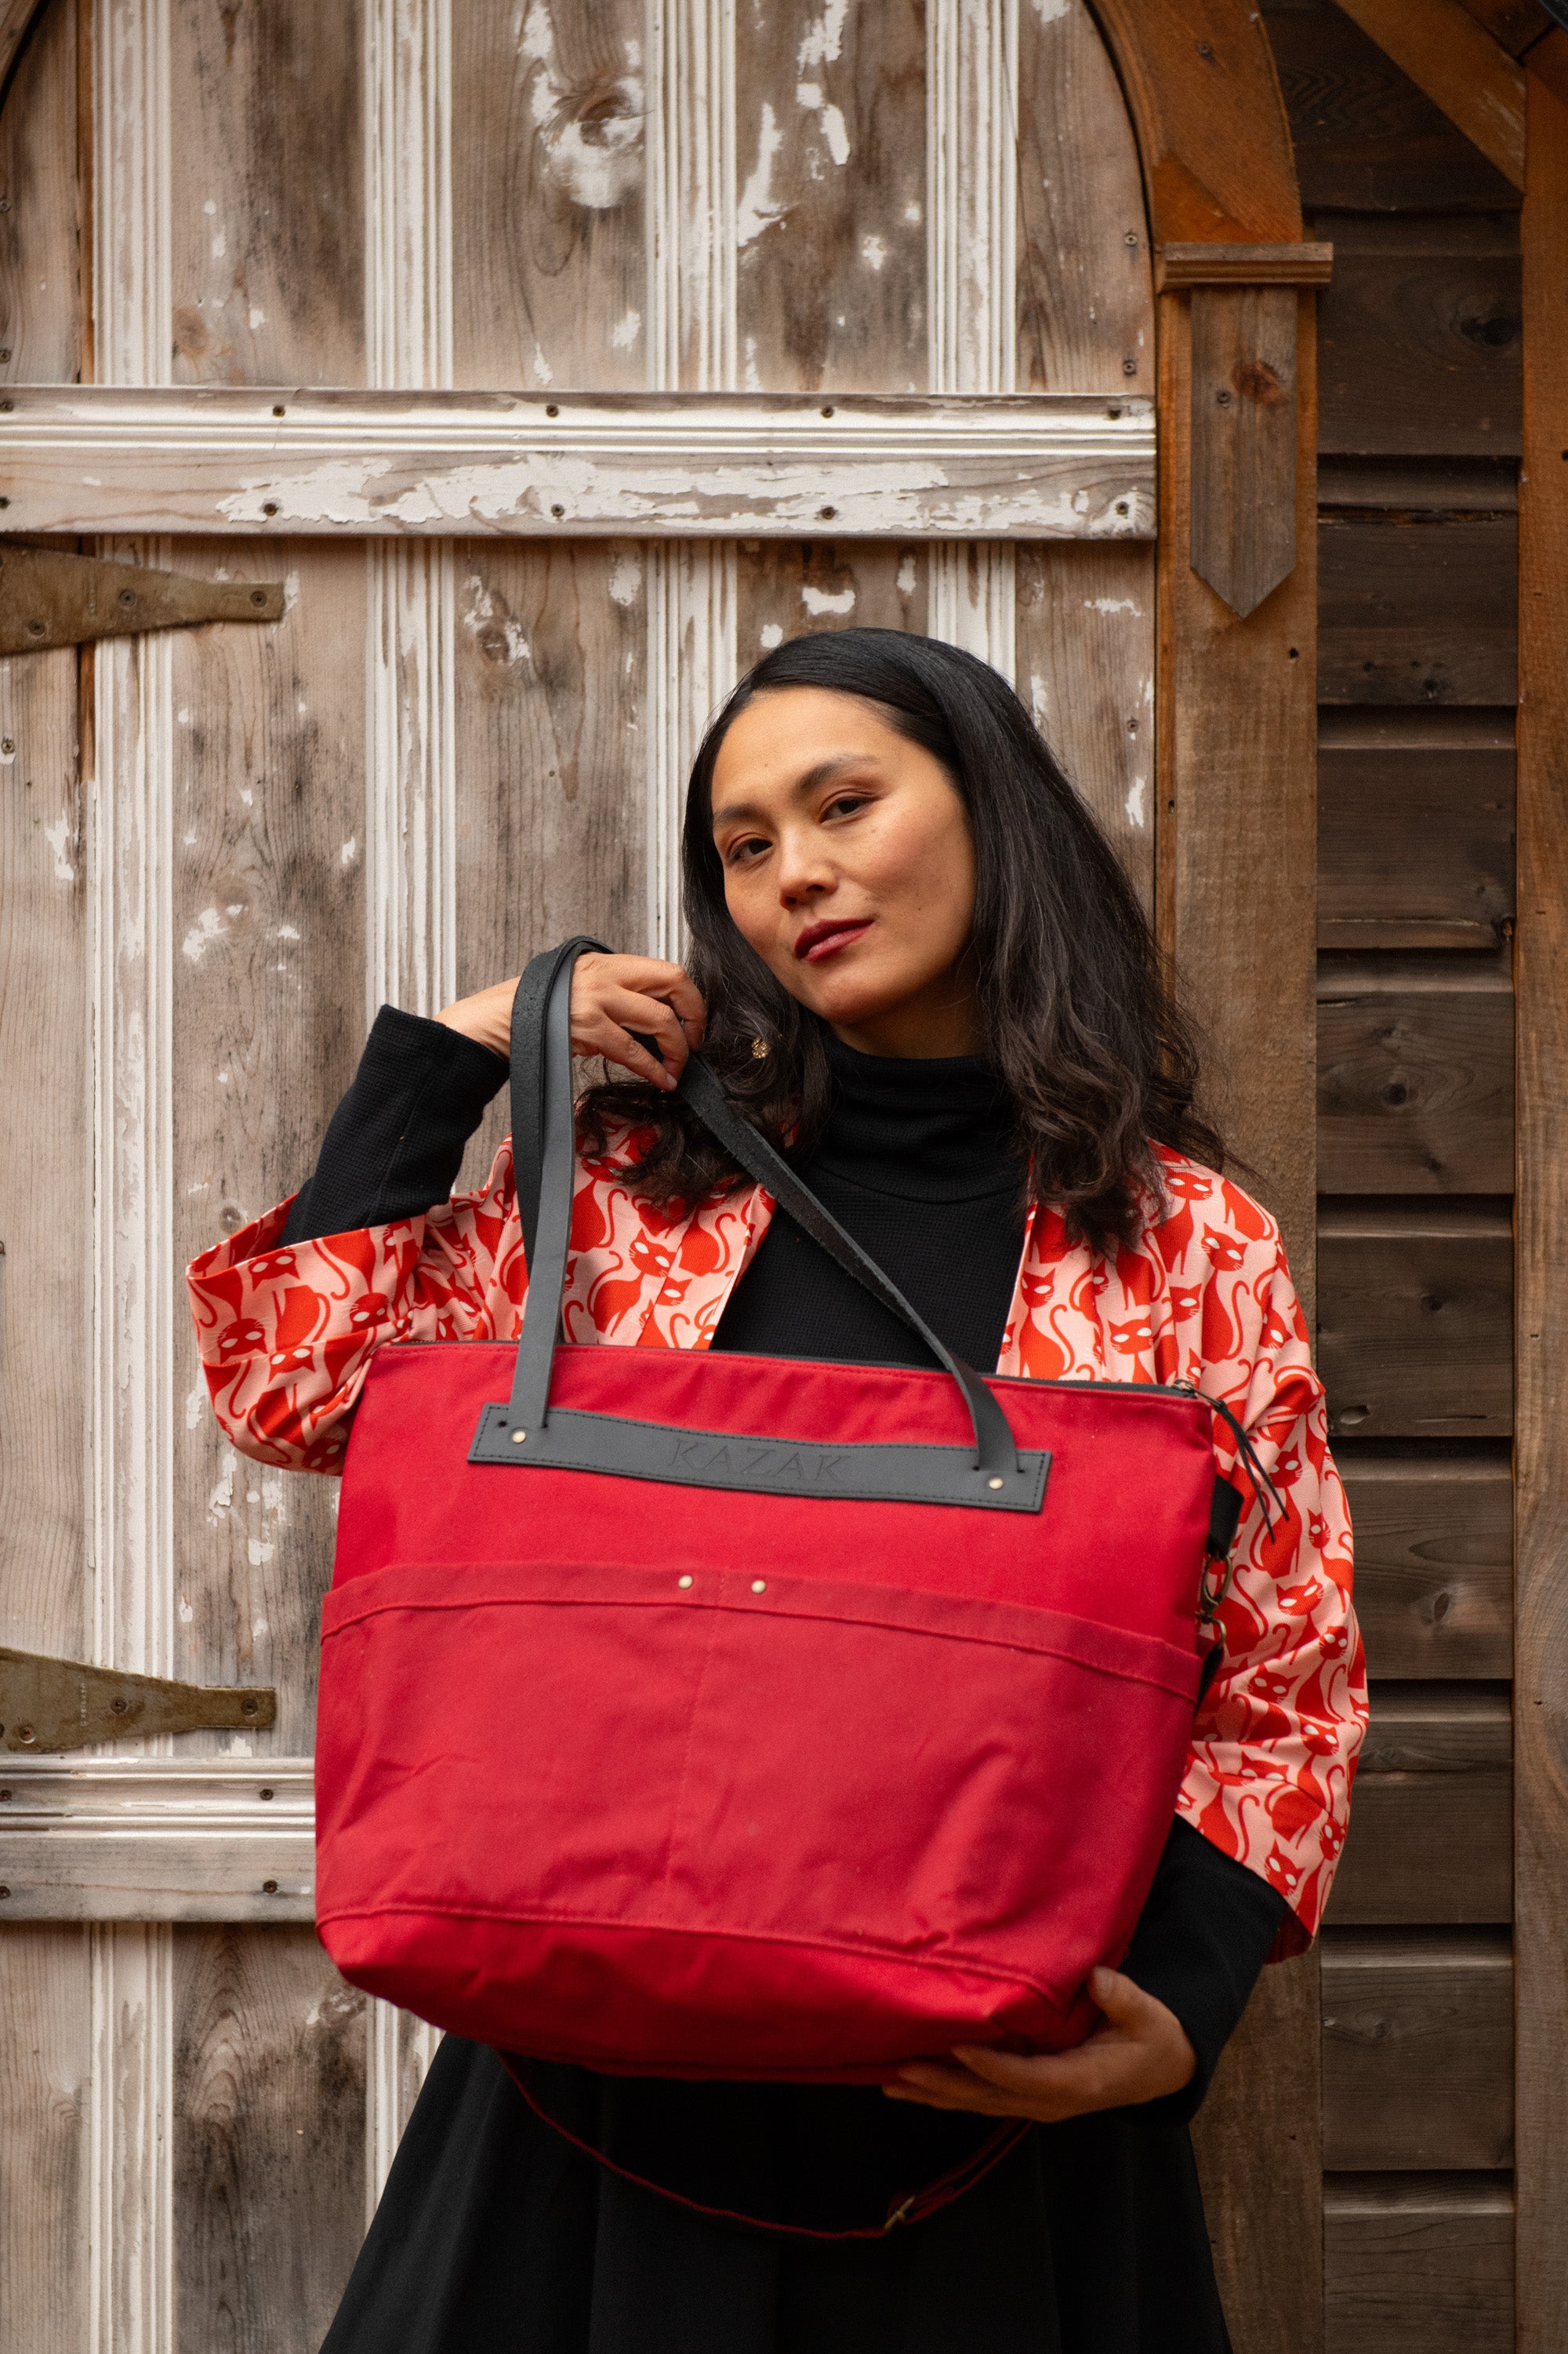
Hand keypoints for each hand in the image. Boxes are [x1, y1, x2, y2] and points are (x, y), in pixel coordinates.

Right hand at [435, 954, 705, 1091]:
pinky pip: (635, 1051)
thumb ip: (617, 995)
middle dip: (694, 1019)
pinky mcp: (588, 1027)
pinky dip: (655, 1069)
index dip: (690, 998)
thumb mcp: (582, 989)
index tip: (693, 1022)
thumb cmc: (540, 1009)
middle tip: (694, 1044)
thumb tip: (658, 1018)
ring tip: (676, 1070)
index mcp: (608, 963)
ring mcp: (598, 999)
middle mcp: (606, 974)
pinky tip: (661, 1080)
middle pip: (674, 985)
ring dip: (678, 1050)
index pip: (668, 970)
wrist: (500, 1020)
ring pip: (661, 1020)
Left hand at [882, 1966, 1195, 2124]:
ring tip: (892, 2082)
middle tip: (901, 2070)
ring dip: (936, 2093)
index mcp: (1080, 2082)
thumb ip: (1124, 1999)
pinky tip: (917, 2084)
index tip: (958, 2045)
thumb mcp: (1149, 2018)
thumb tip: (1098, 1977)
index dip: (992, 2064)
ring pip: (979, 2102)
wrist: (1160, 2069)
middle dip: (945, 2084)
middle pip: (990, 2096)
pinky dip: (948, 2092)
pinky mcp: (1028, 2095)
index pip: (1028, 2077)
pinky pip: (982, 2097)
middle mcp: (1052, 2100)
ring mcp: (1038, 2102)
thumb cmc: (1151, 2037)